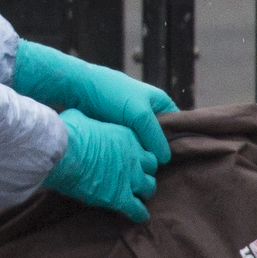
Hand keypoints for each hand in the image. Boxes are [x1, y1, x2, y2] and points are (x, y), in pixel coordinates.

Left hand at [11, 42, 175, 166]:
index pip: (178, 127)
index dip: (177, 143)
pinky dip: (129, 152)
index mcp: (161, 103)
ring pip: (144, 143)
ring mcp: (132, 120)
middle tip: (156, 168)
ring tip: (142, 169)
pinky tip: (128, 164)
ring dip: (142, 154)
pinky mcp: (118, 128)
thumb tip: (165, 159)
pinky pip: (129, 144)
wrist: (78, 87)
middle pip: (160, 137)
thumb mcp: (140, 115)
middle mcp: (149, 112)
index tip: (175, 160)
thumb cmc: (112, 95)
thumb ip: (156, 137)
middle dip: (157, 151)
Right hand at [40, 110, 155, 221]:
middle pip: (151, 167)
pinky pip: (138, 210)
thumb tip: (79, 121)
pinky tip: (138, 216)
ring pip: (149, 188)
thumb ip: (88, 122)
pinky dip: (139, 213)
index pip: (144, 147)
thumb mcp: (79, 118)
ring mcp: (130, 178)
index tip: (130, 158)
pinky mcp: (120, 198)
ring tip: (135, 194)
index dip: (138, 154)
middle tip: (134, 176)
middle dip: (144, 172)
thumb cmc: (68, 133)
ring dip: (143, 191)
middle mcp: (133, 157)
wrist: (63, 153)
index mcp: (126, 136)